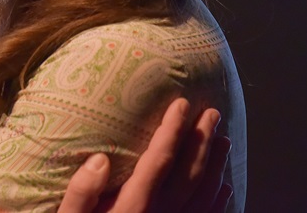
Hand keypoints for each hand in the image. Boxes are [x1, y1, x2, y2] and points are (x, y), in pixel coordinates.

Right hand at [57, 99, 231, 212]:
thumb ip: (80, 195)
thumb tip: (100, 159)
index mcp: (130, 211)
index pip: (157, 163)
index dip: (171, 131)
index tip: (181, 104)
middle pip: (188, 178)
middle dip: (201, 142)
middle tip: (212, 114)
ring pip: (204, 199)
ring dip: (216, 168)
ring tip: (224, 141)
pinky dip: (219, 203)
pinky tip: (225, 188)